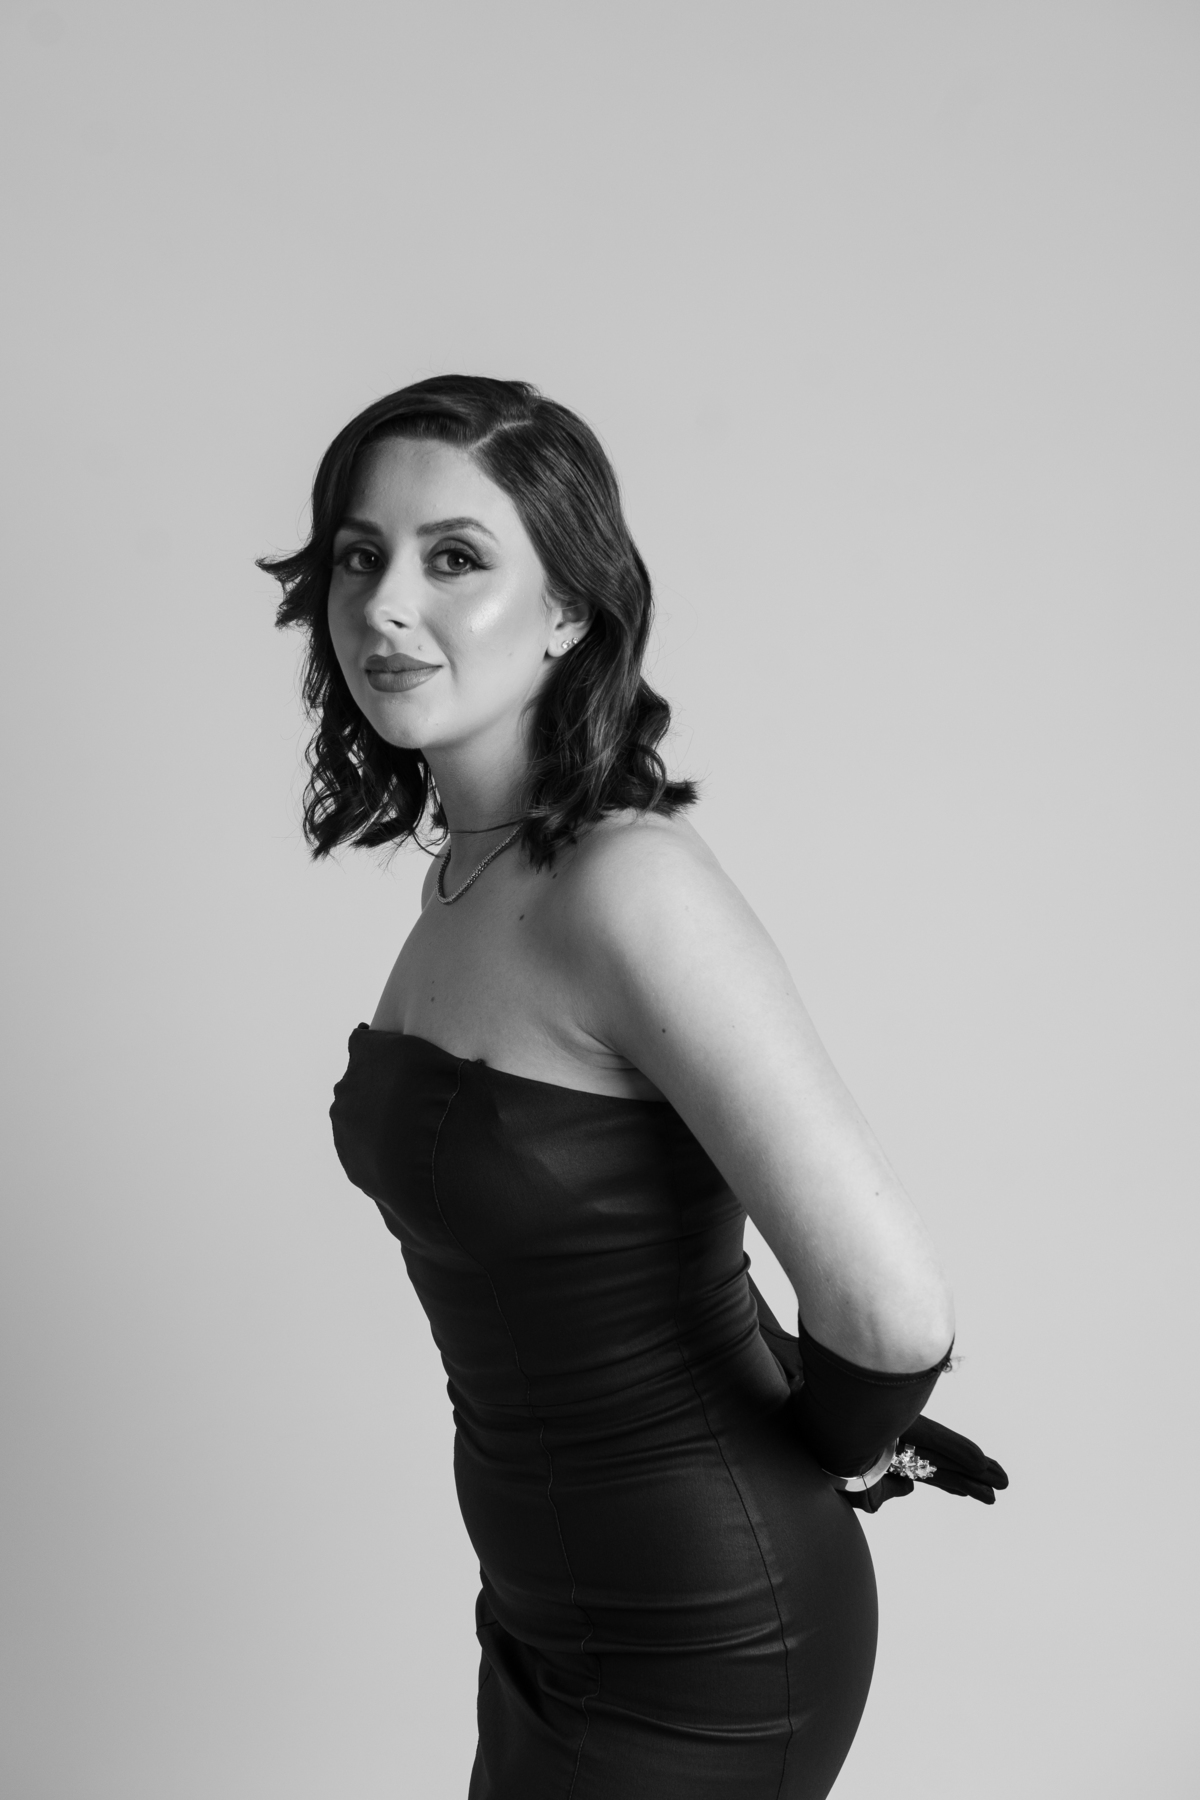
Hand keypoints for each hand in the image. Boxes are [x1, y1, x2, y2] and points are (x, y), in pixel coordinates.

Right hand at [841, 1413, 1008, 1512]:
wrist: (808, 1429)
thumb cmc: (826, 1456)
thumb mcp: (857, 1489)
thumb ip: (884, 1492)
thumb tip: (911, 1487)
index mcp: (890, 1456)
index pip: (931, 1471)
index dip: (956, 1482)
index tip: (979, 1492)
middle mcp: (901, 1444)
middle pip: (944, 1464)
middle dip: (973, 1477)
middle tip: (1003, 1485)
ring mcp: (903, 1432)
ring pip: (946, 1455)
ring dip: (975, 1468)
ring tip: (1001, 1480)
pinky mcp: (902, 1422)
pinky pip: (934, 1439)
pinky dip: (958, 1450)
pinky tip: (979, 1461)